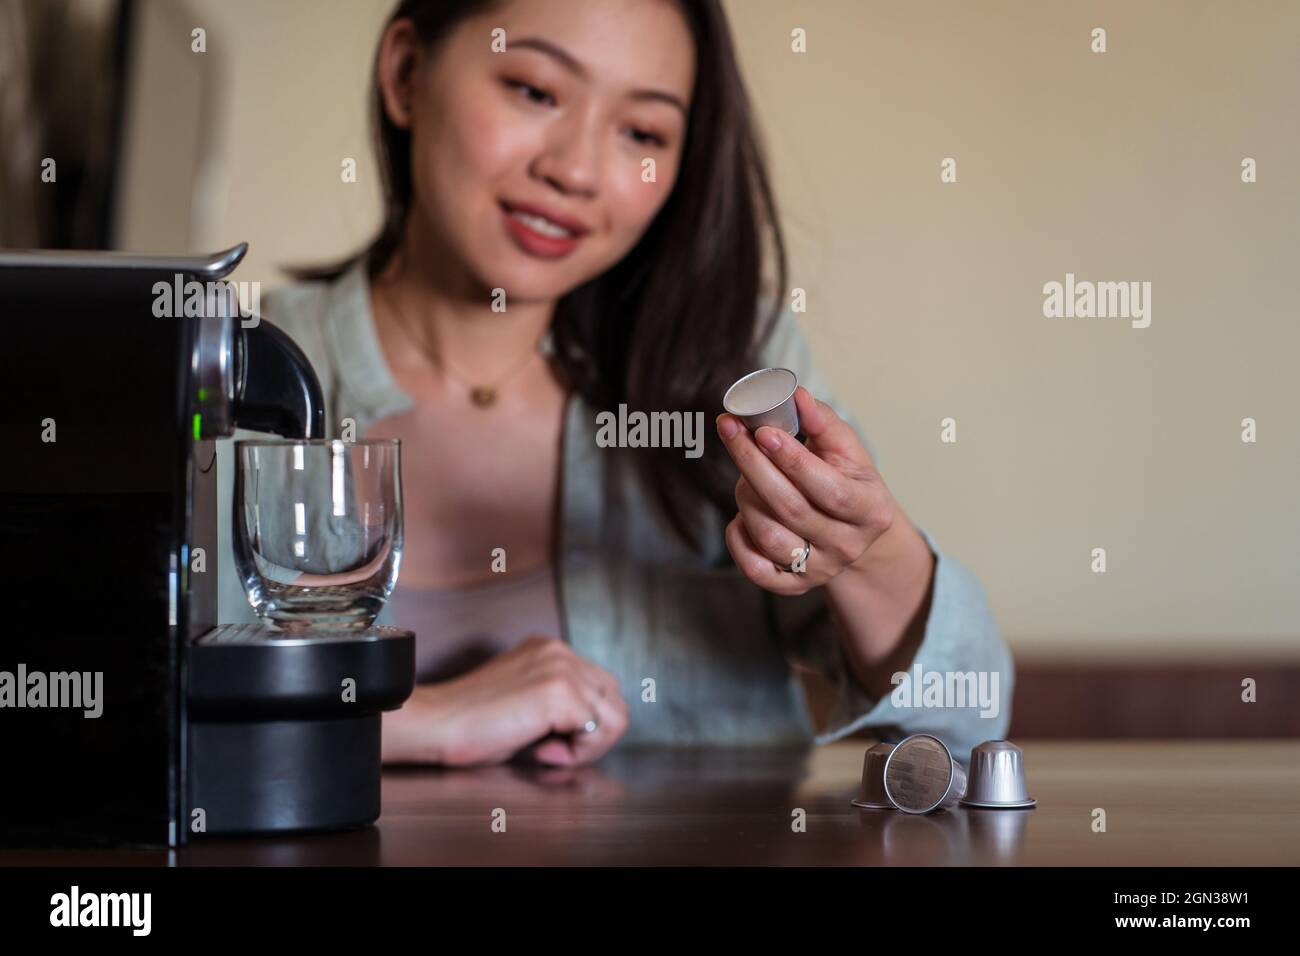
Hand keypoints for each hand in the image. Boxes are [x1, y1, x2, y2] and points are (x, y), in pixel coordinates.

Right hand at [381, 635, 628, 766]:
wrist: (436, 723)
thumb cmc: (469, 723)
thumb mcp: (523, 701)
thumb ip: (557, 704)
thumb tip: (590, 728)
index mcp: (550, 650)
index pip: (600, 688)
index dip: (582, 723)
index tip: (547, 740)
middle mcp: (560, 651)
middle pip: (614, 700)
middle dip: (592, 734)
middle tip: (551, 750)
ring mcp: (562, 669)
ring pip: (615, 716)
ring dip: (587, 745)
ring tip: (548, 751)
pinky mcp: (560, 692)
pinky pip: (597, 731)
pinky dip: (577, 752)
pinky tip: (541, 751)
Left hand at [716, 386, 895, 595]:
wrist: (853, 532)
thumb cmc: (847, 481)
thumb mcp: (848, 452)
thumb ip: (823, 423)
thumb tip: (796, 395)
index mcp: (870, 510)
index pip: (829, 488)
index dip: (793, 460)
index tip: (763, 431)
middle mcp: (847, 545)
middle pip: (791, 509)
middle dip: (754, 466)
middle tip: (731, 430)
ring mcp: (820, 570)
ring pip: (770, 537)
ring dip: (746, 498)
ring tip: (745, 474)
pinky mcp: (793, 586)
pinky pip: (755, 570)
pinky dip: (738, 540)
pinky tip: (739, 516)